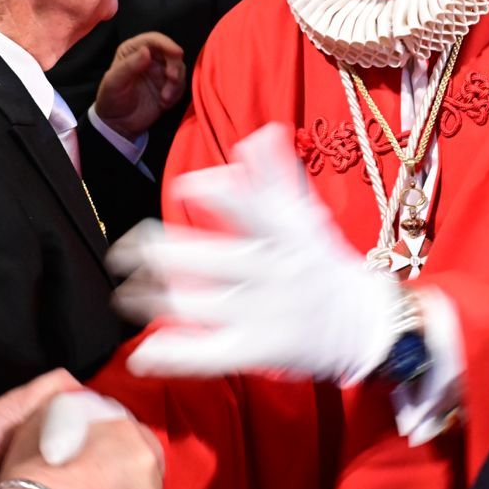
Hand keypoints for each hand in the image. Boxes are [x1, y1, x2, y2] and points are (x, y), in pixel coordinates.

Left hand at [95, 33, 185, 140]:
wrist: (118, 124)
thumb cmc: (111, 99)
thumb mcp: (115, 82)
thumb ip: (130, 65)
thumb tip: (146, 51)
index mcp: (133, 51)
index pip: (154, 40)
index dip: (167, 44)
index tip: (177, 53)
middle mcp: (149, 58)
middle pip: (171, 52)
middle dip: (175, 65)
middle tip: (172, 78)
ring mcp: (160, 72)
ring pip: (179, 68)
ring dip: (176, 83)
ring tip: (165, 98)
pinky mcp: (168, 87)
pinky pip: (180, 85)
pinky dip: (176, 93)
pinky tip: (164, 103)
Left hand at [112, 124, 402, 384]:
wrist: (364, 324)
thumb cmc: (324, 264)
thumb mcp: (307, 218)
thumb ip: (279, 176)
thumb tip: (260, 133)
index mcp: (287, 236)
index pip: (252, 206)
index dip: (217, 192)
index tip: (186, 186)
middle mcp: (272, 272)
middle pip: (207, 259)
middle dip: (157, 252)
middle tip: (125, 248)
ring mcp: (263, 313)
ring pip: (195, 304)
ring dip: (149, 299)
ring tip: (124, 293)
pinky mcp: (256, 349)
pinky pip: (208, 354)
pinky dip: (173, 354)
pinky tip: (145, 353)